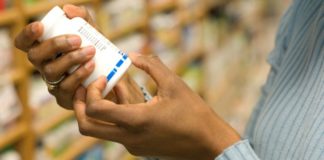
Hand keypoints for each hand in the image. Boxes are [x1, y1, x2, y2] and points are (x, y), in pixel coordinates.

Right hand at [14, 5, 143, 108]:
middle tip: (77, 39)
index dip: (27, 35)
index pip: (25, 44)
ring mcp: (53, 83)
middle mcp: (45, 67)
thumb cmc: (98, 52)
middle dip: (55, 45)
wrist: (114, 77)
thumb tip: (68, 9)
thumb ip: (82, 18)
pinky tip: (92, 67)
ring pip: (51, 72)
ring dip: (71, 60)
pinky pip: (66, 88)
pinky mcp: (65, 97)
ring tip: (91, 52)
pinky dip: (79, 75)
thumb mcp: (92, 33)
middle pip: (35, 56)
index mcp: (46, 51)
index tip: (40, 26)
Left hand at [73, 53, 240, 159]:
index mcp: (135, 120)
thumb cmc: (193, 113)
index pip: (94, 109)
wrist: (208, 142)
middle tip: (84, 88)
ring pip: (100, 130)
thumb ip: (151, 66)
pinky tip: (129, 102)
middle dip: (79, 105)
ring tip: (113, 90)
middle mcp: (128, 137)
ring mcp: (132, 145)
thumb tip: (133, 55)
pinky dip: (114, 117)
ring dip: (99, 110)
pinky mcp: (138, 148)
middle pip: (86, 127)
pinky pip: (116, 133)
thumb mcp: (174, 84)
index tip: (103, 78)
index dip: (91, 90)